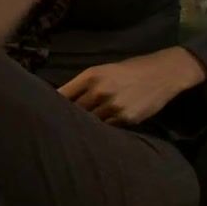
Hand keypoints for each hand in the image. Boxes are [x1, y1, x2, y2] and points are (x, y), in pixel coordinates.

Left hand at [58, 47, 206, 125]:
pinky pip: (107, 128)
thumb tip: (62, 99)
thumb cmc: (130, 70)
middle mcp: (99, 91)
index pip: (63, 95)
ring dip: (84, 128)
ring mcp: (113, 106)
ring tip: (76, 134)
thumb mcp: (104, 70)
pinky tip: (97, 135)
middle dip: (66, 119)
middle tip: (56, 127)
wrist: (163, 73)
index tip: (43, 112)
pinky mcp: (126, 118)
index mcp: (91, 76)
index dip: (52, 105)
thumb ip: (84, 84)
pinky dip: (102, 131)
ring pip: (89, 123)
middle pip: (74, 111)